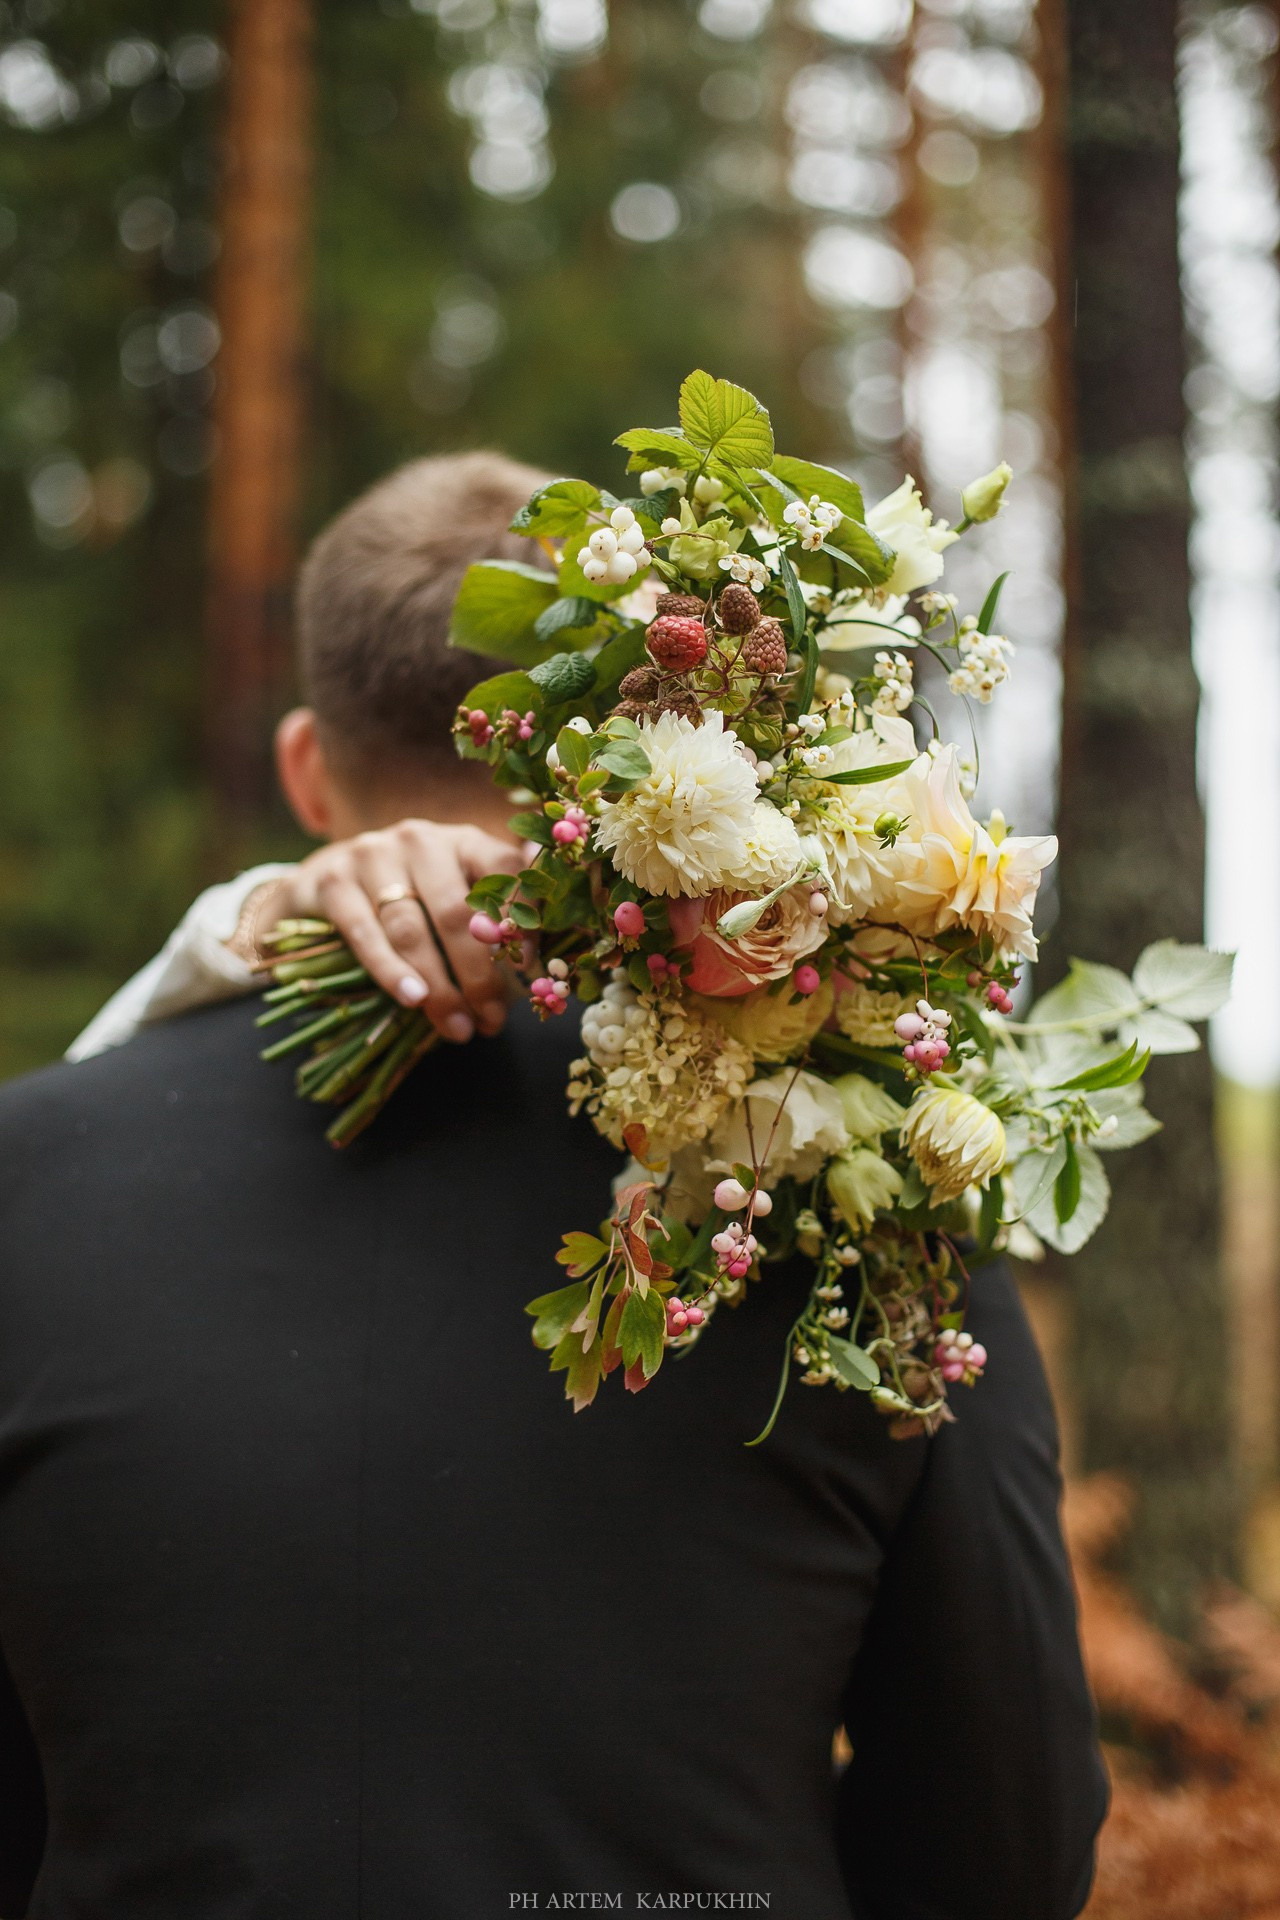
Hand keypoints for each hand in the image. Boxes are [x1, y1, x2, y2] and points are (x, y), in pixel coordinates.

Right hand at [250, 821, 521, 1043]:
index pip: (505, 872)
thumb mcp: (455, 897)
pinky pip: (366, 934)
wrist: (327, 882)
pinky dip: (391, 971)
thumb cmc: (410, 900)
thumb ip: (494, 920)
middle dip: (478, 974)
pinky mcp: (333, 881)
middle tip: (490, 1019)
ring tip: (457, 1026)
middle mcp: (421, 840)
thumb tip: (535, 965)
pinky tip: (413, 1000)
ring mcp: (373, 855)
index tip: (526, 968)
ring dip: (438, 986)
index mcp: (464, 841)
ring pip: (412, 929)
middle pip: (455, 912)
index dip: (520, 920)